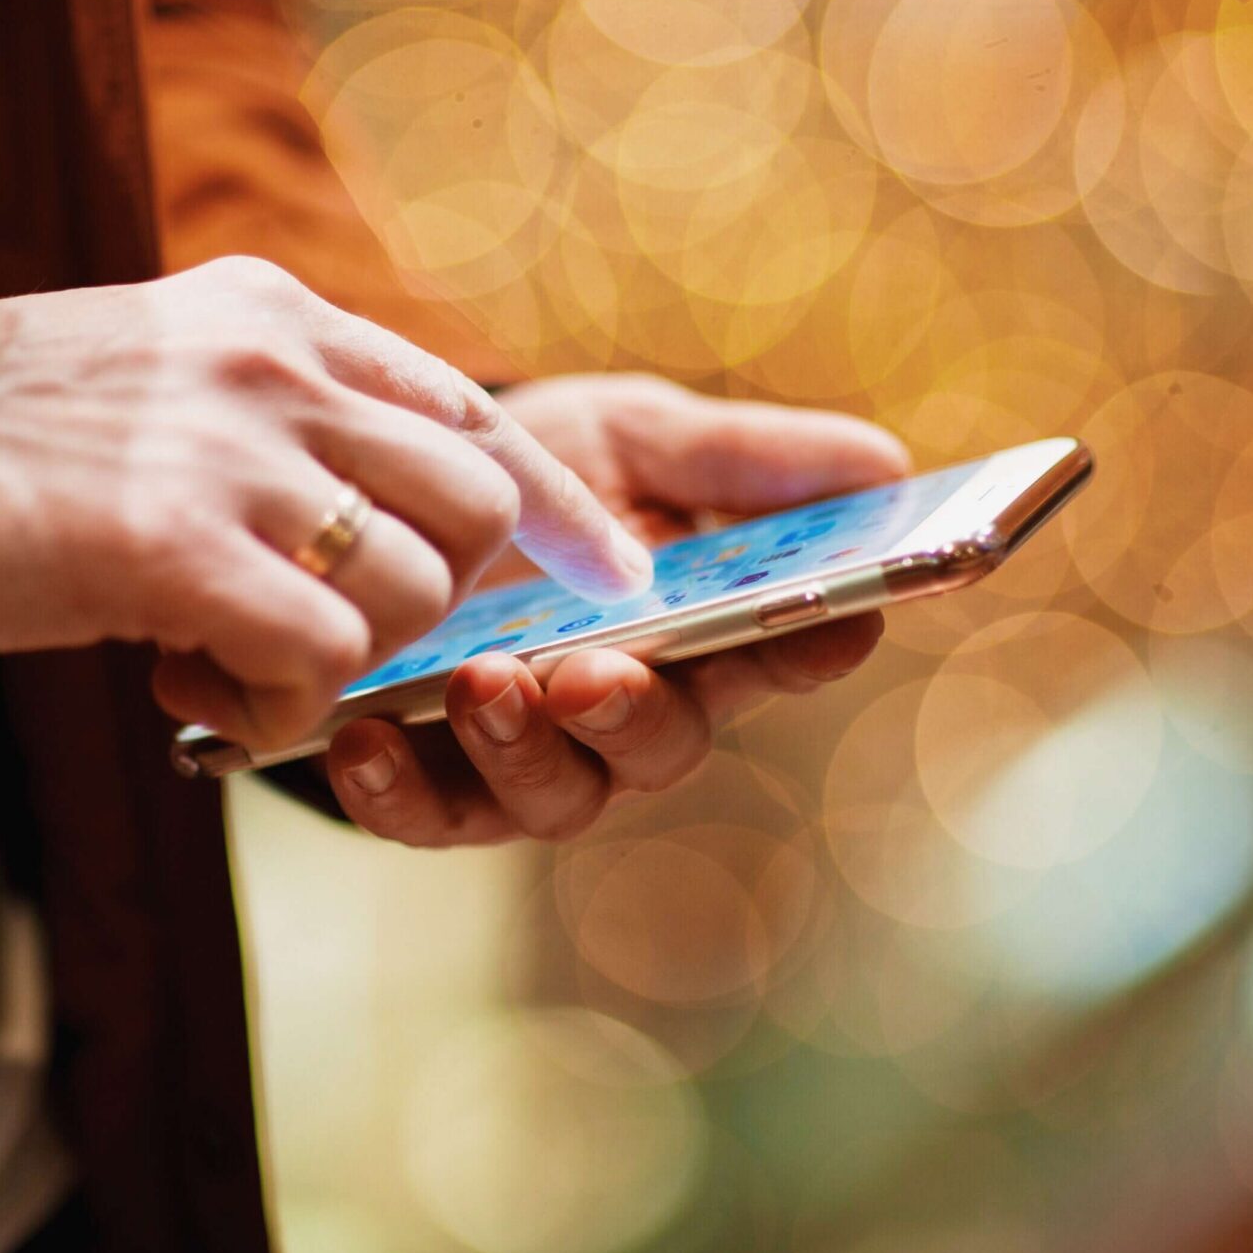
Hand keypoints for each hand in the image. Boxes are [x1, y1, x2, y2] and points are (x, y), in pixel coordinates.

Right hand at [0, 258, 650, 744]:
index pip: (470, 406)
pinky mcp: (177, 544)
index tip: (606, 573)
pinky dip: (283, 710)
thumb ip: (265, 412)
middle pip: (475, 502)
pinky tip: (197, 692)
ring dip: (348, 663)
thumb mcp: (150, 372)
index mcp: (271, 312)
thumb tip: (356, 508)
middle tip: (326, 634)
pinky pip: (327, 662)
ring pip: (418, 589)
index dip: (554, 505)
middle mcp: (274, 362)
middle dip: (435, 600)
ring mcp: (232, 447)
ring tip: (225, 664)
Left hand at [325, 374, 911, 844]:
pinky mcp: (433, 784)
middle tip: (594, 673)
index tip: (840, 614)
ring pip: (556, 796)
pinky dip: (399, 790)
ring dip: (521, 749)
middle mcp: (630, 712)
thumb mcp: (629, 437)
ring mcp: (533, 758)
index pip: (786, 648)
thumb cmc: (532, 476)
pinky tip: (367, 742)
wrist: (386, 497)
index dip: (816, 638)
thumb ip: (737, 456)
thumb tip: (885, 463)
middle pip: (665, 743)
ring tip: (481, 683)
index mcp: (702, 632)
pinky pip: (428, 815)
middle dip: (632, 713)